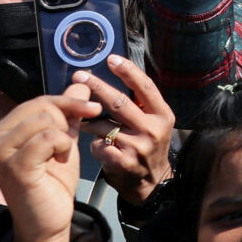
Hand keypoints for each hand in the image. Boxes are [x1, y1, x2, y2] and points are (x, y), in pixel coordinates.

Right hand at [0, 93, 98, 241]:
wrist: (47, 221)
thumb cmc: (52, 182)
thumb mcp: (63, 141)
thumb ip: (68, 114)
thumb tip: (81, 83)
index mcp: (1, 130)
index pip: (38, 101)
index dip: (68, 102)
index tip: (92, 107)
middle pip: (42, 106)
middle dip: (66, 122)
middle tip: (67, 145)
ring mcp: (0, 153)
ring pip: (46, 120)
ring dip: (65, 137)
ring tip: (60, 156)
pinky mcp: (14, 166)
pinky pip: (48, 138)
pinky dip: (63, 146)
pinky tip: (59, 161)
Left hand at [71, 55, 174, 206]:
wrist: (152, 182)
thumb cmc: (148, 145)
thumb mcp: (154, 122)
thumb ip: (140, 103)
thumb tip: (116, 76)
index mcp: (163, 114)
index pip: (145, 87)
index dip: (127, 71)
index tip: (111, 59)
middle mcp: (153, 129)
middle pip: (119, 102)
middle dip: (97, 87)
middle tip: (79, 76)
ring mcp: (139, 146)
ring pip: (103, 126)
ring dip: (90, 122)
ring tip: (85, 122)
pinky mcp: (124, 162)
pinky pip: (98, 145)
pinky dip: (94, 144)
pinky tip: (99, 147)